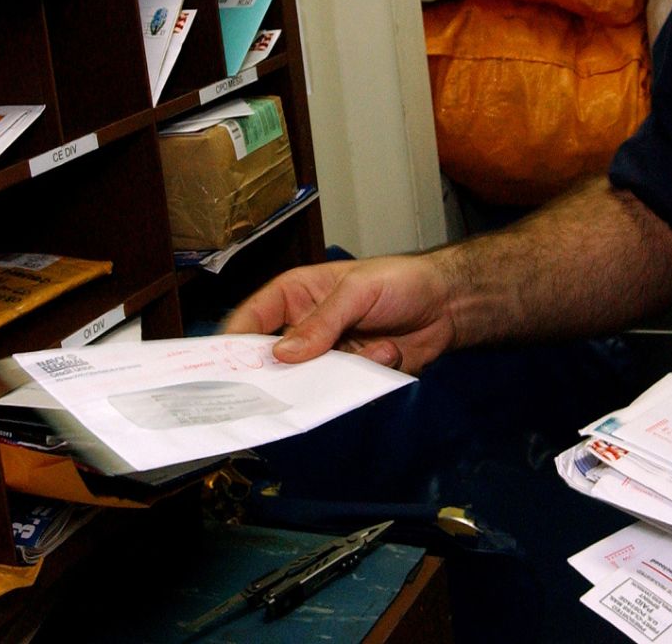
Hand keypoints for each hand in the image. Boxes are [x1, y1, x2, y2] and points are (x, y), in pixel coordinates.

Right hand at [220, 254, 456, 372]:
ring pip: (309, 380)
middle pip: (275, 360)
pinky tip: (388, 352)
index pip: (253, 319)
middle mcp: (306, 328)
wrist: (449, 304)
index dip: (234, 343)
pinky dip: (363, 379)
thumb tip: (283, 354)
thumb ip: (322, 322)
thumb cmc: (399, 281)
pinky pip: (342, 390)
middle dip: (280, 374)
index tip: (222, 369)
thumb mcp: (357, 291)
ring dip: (333, 374)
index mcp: (296, 296)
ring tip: (356, 357)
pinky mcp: (353, 376)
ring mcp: (329, 355)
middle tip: (278, 390)